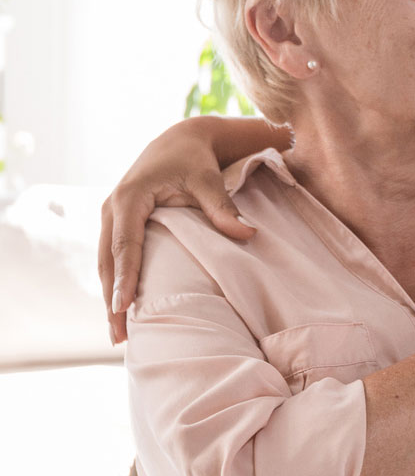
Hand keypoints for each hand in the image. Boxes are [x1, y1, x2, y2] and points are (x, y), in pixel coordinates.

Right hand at [99, 119, 256, 343]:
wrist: (180, 139)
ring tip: (117, 334)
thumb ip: (222, 208)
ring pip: (105, 262)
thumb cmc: (195, 159)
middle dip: (111, 299)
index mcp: (130, 198)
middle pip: (107, 261)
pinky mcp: (117, 222)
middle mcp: (112, 208)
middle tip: (118, 336)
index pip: (125, 245)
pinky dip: (114, 282)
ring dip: (109, 296)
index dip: (124, 277)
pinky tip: (121, 308)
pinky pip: (112, 256)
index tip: (123, 307)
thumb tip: (248, 233)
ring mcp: (110, 216)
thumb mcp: (209, 180)